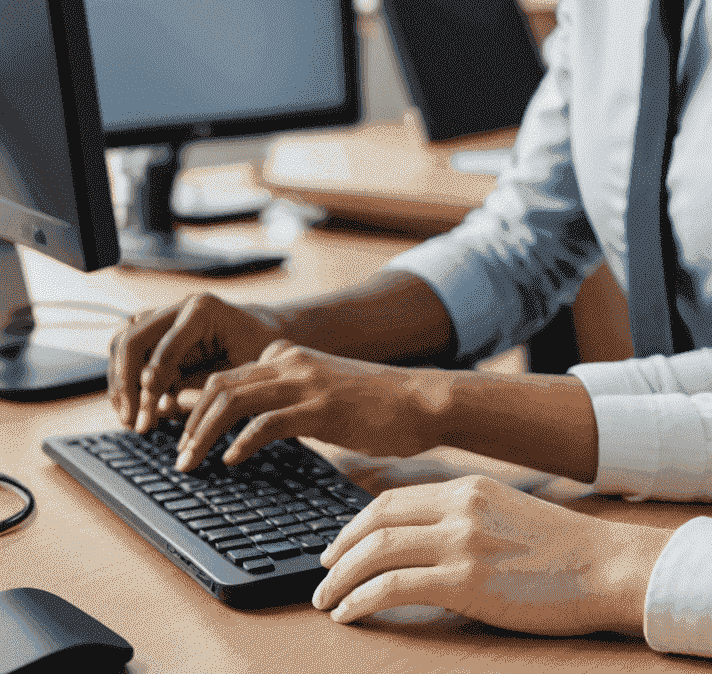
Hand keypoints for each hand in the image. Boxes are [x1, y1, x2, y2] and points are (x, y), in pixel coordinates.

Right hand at [109, 292, 284, 432]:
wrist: (264, 333)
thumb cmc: (258, 349)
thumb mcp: (245, 368)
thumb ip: (207, 385)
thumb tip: (163, 405)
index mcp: (203, 309)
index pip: (165, 345)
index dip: (154, 381)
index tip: (148, 413)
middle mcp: (177, 307)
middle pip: (131, 340)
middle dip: (126, 385)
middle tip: (134, 423)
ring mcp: (163, 317)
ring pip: (121, 346)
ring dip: (120, 386)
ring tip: (133, 423)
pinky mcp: (154, 333)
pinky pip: (125, 355)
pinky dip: (124, 384)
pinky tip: (136, 413)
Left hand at [173, 341, 446, 470]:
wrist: (423, 400)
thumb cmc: (380, 404)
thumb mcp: (327, 391)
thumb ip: (293, 400)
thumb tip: (257, 427)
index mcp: (293, 358)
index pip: (228, 374)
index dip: (197, 404)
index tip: (182, 434)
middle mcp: (294, 363)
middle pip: (220, 384)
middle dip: (189, 422)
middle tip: (179, 456)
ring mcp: (307, 383)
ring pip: (233, 399)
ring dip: (202, 434)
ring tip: (191, 463)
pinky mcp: (320, 408)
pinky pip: (266, 423)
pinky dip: (240, 442)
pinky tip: (232, 461)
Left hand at [311, 475, 667, 636]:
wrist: (606, 566)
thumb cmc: (565, 552)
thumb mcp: (509, 515)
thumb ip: (468, 520)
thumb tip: (426, 544)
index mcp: (470, 488)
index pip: (393, 500)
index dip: (355, 525)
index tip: (338, 548)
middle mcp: (461, 507)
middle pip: (375, 520)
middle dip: (338, 550)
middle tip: (322, 576)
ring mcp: (462, 542)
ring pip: (376, 551)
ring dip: (341, 579)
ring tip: (327, 602)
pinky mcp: (466, 581)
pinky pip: (393, 586)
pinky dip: (361, 600)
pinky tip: (351, 615)